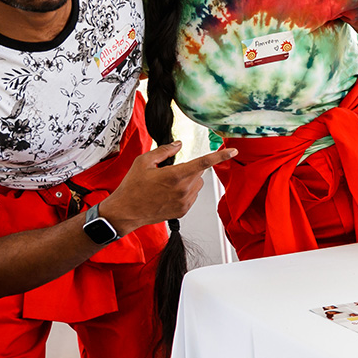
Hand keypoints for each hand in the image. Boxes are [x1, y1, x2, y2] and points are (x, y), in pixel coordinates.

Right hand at [99, 141, 237, 234]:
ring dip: (188, 181)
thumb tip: (179, 145)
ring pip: (197, 184)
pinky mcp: (183, 210)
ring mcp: (184, 202)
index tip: (232, 151)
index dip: (220, 156)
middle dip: (189, 169)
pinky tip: (168, 194)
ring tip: (166, 185)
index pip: (203, 163)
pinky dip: (185, 192)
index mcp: (175, 175)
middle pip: (199, 172)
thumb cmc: (132, 187)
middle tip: (169, 173)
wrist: (125, 212)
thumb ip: (165, 151)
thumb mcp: (144, 162)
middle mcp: (183, 190)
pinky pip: (192, 195)